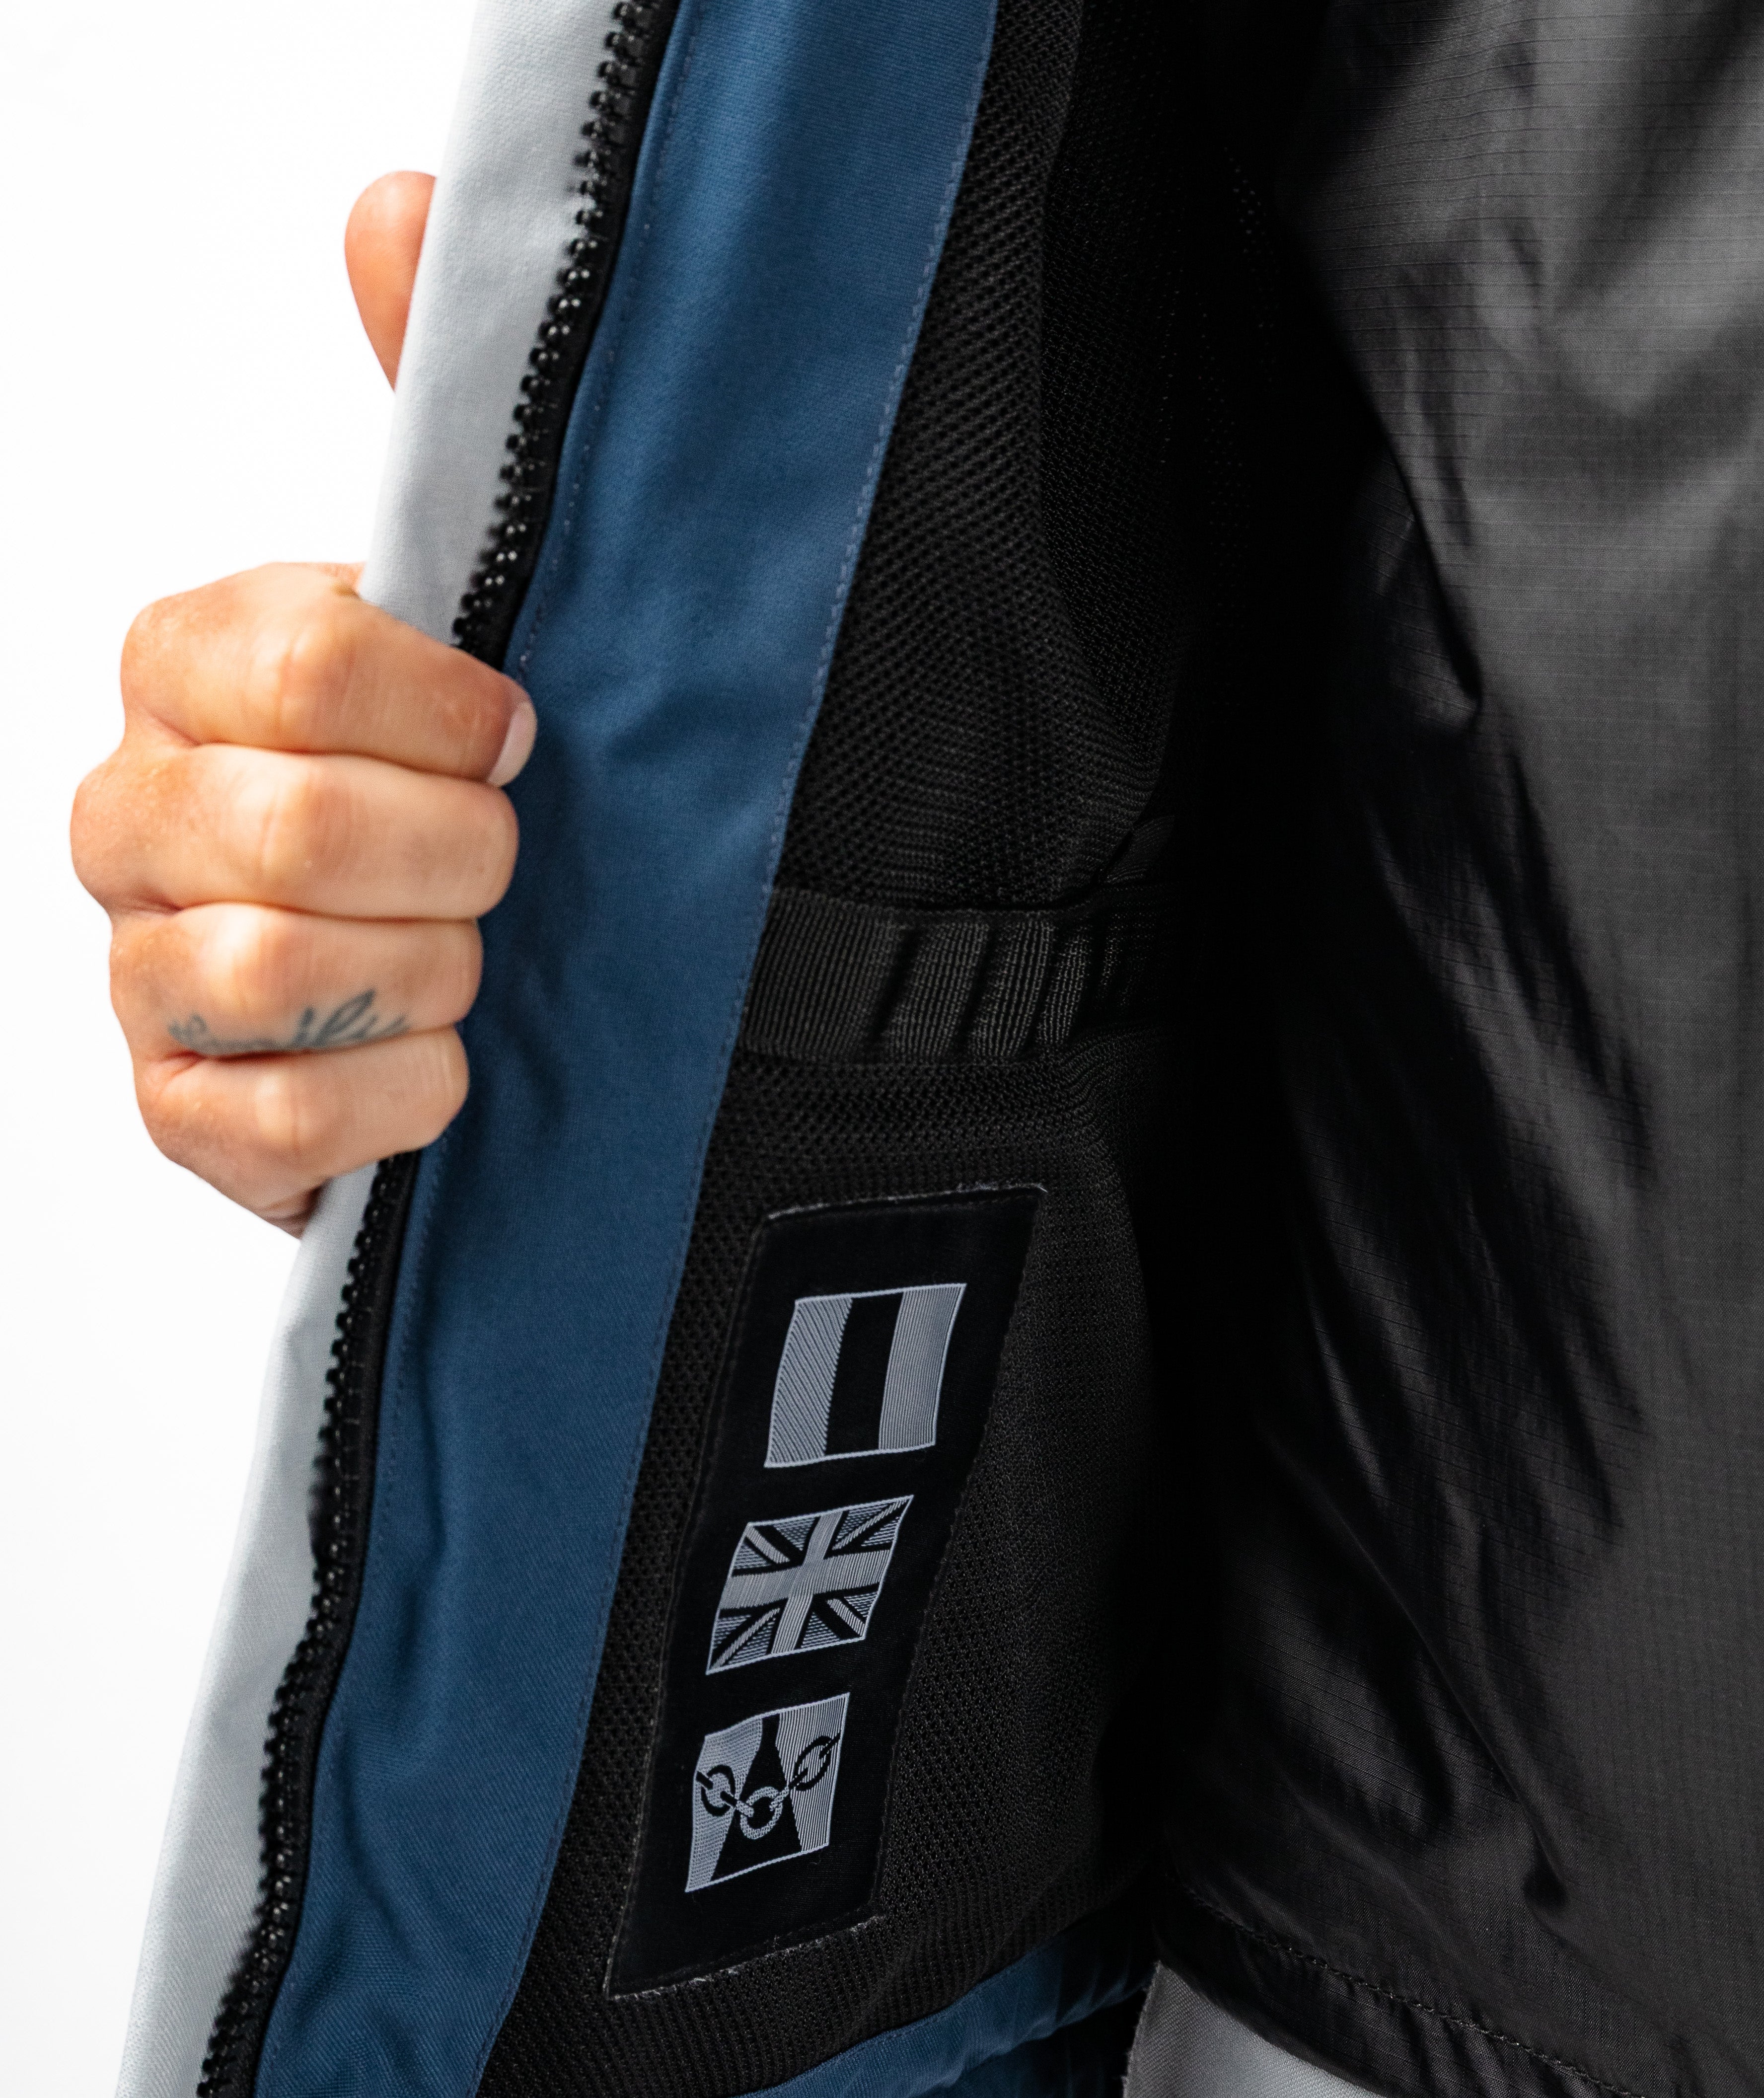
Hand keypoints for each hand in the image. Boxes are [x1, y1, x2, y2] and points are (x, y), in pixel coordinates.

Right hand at [71, 173, 532, 1234]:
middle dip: (452, 856)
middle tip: (511, 863)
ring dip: (429, 973)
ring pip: (268, 974)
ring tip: (477, 961)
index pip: (288, 663)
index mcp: (194, 674)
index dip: (439, 712)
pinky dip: (396, 1098)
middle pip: (288, 827)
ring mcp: (147, 977)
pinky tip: (444, 1068)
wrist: (495, 996)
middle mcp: (140, 818)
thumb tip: (397, 210)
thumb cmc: (472, 800)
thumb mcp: (481, 615)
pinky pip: (270, 1120)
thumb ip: (441, 431)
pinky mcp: (185, 1119)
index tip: (523, 733)